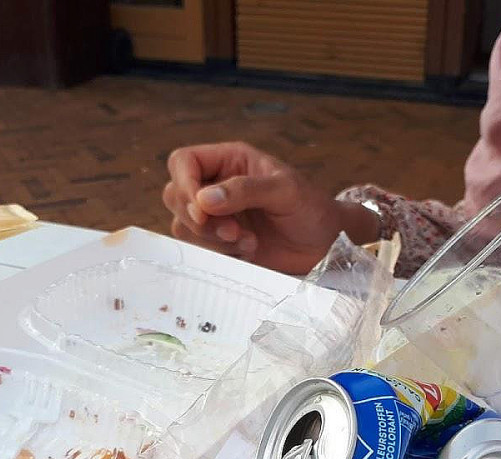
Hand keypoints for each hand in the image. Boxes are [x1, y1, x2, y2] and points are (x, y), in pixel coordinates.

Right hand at [162, 141, 378, 273]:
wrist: (326, 245)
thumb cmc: (311, 208)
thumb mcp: (285, 191)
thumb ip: (245, 190)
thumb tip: (203, 200)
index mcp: (230, 161)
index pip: (183, 162)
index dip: (184, 185)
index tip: (202, 210)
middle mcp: (217, 186)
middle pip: (175, 196)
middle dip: (199, 220)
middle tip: (234, 231)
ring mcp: (217, 217)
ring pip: (183, 227)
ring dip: (212, 240)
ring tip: (249, 242)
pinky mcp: (221, 245)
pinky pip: (199, 249)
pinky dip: (220, 255)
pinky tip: (249, 252)